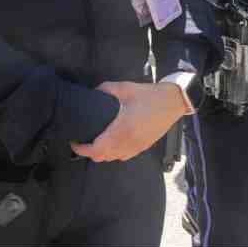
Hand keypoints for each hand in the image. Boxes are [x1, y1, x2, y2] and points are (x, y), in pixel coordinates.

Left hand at [70, 81, 191, 161]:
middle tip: (84, 139)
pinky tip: (114, 141)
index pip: (96, 149)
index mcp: (121, 130)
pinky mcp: (143, 147)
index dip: (81, 149)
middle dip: (89, 151)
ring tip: (97, 140)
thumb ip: (105, 90)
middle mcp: (128, 143)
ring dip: (102, 153)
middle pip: (102, 157)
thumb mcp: (125, 88)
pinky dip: (114, 152)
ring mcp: (136, 147)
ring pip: (112, 158)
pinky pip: (123, 156)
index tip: (74, 141)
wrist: (173, 101)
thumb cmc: (149, 95)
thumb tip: (93, 93)